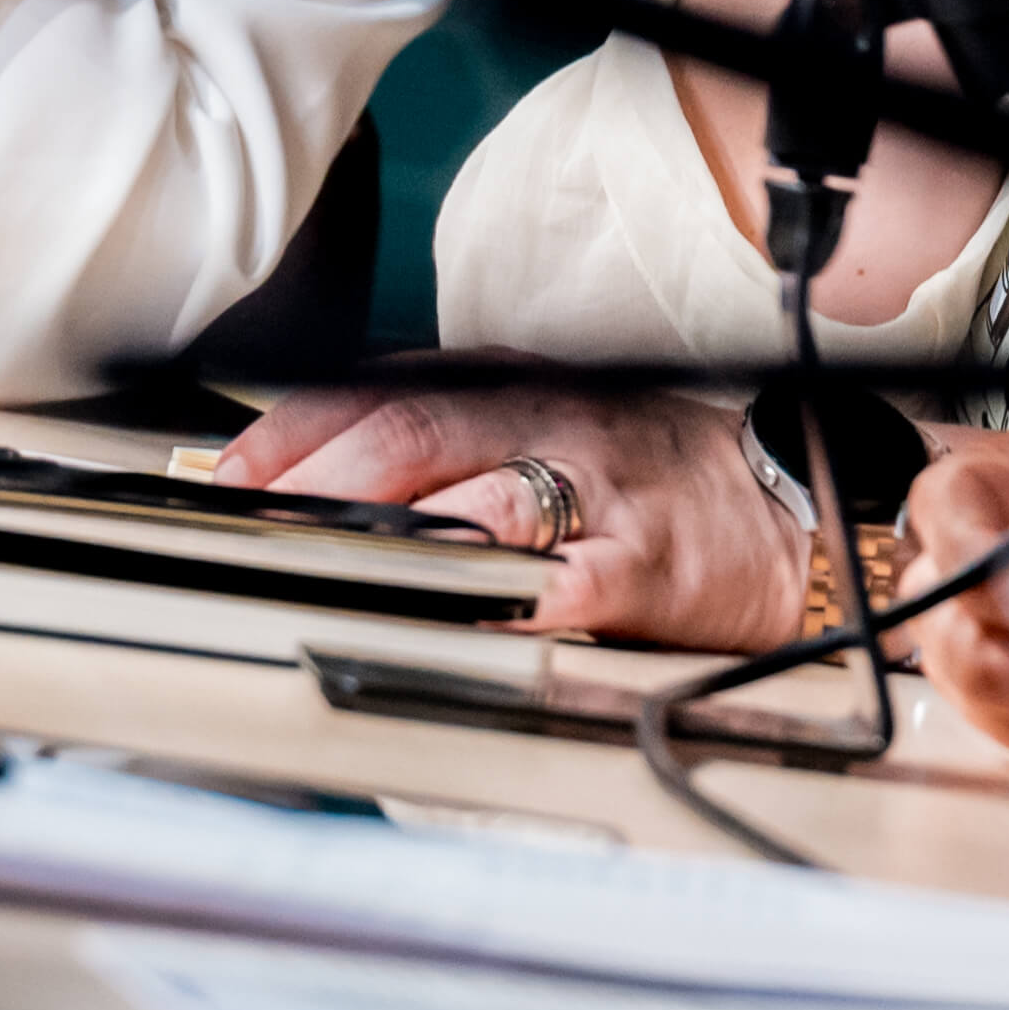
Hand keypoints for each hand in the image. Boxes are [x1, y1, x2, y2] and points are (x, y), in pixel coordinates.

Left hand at [215, 359, 806, 648]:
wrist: (782, 504)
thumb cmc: (642, 472)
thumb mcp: (538, 418)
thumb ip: (442, 435)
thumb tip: (309, 475)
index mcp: (516, 384)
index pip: (381, 391)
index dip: (293, 433)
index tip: (226, 477)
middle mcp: (551, 424)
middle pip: (413, 437)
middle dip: (315, 483)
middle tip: (247, 529)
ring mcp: (598, 493)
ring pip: (479, 502)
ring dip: (387, 540)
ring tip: (318, 570)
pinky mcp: (641, 566)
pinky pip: (563, 586)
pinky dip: (500, 605)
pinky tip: (447, 625)